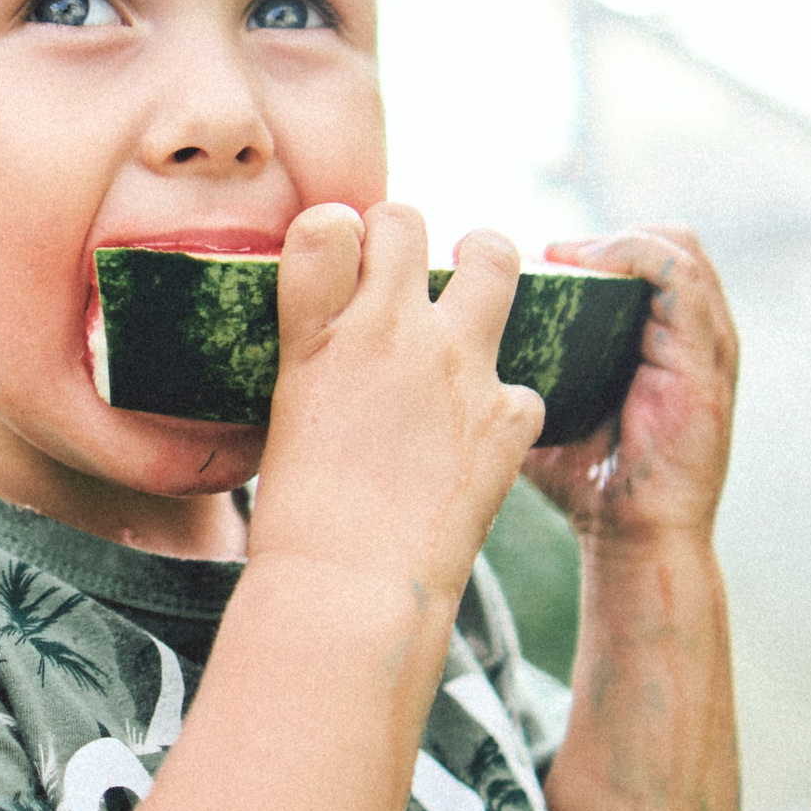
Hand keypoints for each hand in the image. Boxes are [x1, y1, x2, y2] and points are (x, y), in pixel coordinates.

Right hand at [251, 203, 544, 603]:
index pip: (328, 223)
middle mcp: (392, 331)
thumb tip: (339, 340)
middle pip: (407, 220)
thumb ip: (319, 358)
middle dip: (404, 232)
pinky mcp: (510, 414)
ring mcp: (459, 367)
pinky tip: (481, 440)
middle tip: (405, 266)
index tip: (339, 259)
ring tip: (475, 284)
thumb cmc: (299, 522)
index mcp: (318, 333)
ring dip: (483, 263)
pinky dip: (503, 405)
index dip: (335, 234)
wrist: (353, 590)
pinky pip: (522, 382)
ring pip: (493, 259)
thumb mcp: (287, 417)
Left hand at [522, 225, 736, 545]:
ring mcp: (706, 343)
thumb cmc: (589, 482)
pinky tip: (584, 266)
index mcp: (668, 341)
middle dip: (609, 235)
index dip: (599, 243)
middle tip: (550, 255)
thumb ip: (520, 378)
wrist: (632, 537)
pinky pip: (678, 278)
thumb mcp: (547, 413)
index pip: (651, 257)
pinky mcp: (701, 359)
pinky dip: (632, 254)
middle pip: (668, 241)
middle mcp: (696, 334)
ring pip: (678, 247)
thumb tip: (447, 349)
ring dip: (615, 239)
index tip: (538, 258)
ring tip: (564, 256)